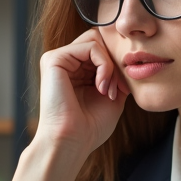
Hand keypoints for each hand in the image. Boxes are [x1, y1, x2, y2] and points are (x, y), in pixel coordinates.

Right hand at [33, 28, 128, 155]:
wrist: (72, 141)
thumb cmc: (90, 127)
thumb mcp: (112, 96)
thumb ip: (117, 74)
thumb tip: (127, 57)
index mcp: (75, 70)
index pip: (101, 48)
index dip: (117, 64)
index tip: (123, 90)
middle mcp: (65, 62)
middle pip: (99, 40)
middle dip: (115, 62)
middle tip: (118, 88)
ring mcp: (58, 59)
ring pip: (96, 41)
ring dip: (110, 65)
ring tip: (108, 90)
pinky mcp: (54, 59)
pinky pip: (91, 47)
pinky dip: (104, 65)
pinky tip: (101, 87)